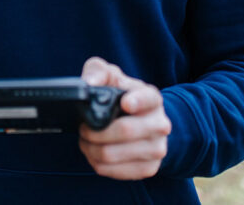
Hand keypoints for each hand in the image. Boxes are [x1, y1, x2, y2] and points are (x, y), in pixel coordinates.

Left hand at [78, 57, 170, 179]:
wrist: (141, 122)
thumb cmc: (122, 96)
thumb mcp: (110, 77)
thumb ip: (98, 71)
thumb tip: (88, 83)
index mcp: (152, 98)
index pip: (148, 99)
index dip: (136, 101)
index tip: (124, 103)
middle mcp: (160, 124)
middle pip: (125, 131)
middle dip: (95, 131)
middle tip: (83, 128)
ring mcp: (157, 148)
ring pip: (114, 154)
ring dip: (91, 148)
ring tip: (86, 140)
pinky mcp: (149, 168)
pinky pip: (115, 171)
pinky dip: (97, 163)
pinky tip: (94, 153)